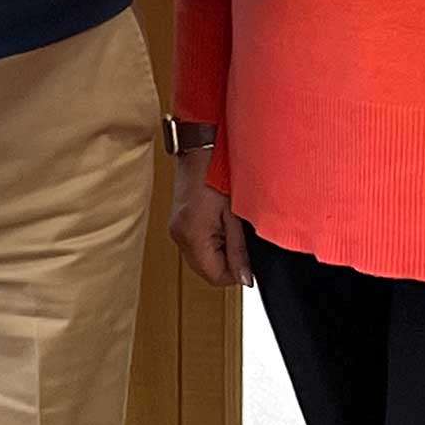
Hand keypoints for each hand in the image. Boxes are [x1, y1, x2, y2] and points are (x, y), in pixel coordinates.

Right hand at [168, 161, 252, 286]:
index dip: (236, 271)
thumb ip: (239, 249)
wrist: (202, 145)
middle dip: (227, 261)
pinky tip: (220, 220)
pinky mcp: (178, 221)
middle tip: (240, 235)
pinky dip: (210, 239)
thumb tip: (245, 278)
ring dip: (219, 249)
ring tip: (229, 223)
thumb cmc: (219, 171)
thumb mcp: (236, 214)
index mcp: (192, 235)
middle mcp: (179, 235)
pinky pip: (196, 244)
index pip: (215, 277)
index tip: (248, 254)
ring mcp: (176, 228)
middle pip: (206, 270)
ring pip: (202, 258)